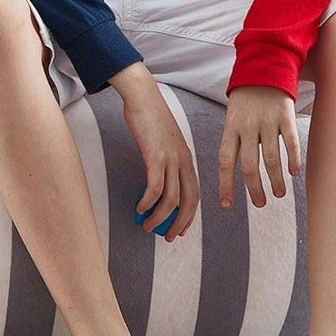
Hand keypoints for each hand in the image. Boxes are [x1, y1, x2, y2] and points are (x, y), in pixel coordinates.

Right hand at [110, 62, 199, 241]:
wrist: (143, 97)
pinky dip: (148, 202)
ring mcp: (171, 159)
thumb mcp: (164, 142)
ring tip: (147, 227)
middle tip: (167, 237)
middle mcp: (183, 161)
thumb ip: (166, 161)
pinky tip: (140, 208)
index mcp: (187, 159)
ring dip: (160, 217)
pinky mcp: (155, 156)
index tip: (180, 229)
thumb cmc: (151, 118)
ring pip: (171, 198)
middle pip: (188, 201)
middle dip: (179, 223)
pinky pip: (155, 186)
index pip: (195, 194)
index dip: (189, 216)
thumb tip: (158, 182)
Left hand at [218, 85, 300, 209]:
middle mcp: (247, 127)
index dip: (226, 185)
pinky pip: (290, 142)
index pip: (225, 162)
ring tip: (279, 194)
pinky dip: (293, 159)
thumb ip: (232, 141)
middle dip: (254, 189)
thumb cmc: (246, 99)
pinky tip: (294, 173)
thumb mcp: (232, 117)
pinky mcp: (285, 116)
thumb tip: (231, 172)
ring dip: (276, 180)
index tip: (227, 206)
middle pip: (249, 165)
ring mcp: (267, 122)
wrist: (264, 66)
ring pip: (271, 159)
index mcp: (231, 128)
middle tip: (260, 203)